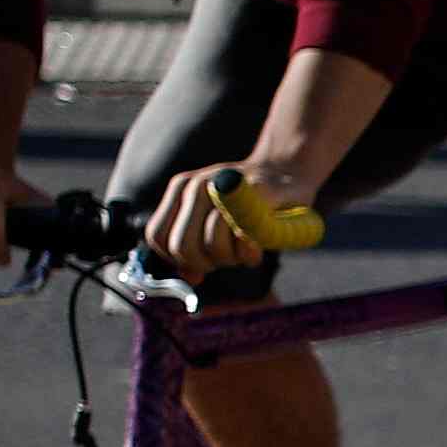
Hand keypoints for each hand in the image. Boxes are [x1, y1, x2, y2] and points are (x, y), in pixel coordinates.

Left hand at [151, 156, 316, 279]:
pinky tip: (257, 247)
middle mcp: (197, 185)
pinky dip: (250, 251)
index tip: (202, 259)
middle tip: (227, 257)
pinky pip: (243, 237)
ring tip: (247, 249)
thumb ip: (196, 246)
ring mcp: (224, 186)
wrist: (289, 170)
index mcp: (181, 189)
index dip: (178, 258)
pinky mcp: (255, 193)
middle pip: (182, 246)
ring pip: (212, 244)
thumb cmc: (252, 204)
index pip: (158, 236)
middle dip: (206, 263)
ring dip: (232, 258)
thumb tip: (189, 277)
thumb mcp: (215, 222)